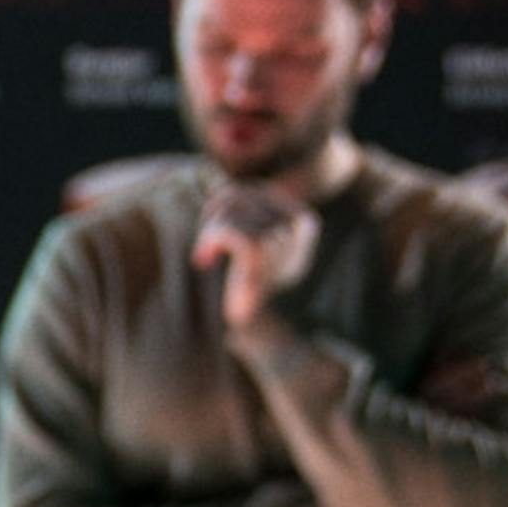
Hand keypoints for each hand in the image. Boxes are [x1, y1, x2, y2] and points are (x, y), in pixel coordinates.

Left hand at [194, 185, 318, 334]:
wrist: (248, 329)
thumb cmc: (243, 285)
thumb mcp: (252, 241)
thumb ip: (246, 212)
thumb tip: (211, 177)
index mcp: (302, 221)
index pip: (255, 190)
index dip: (224, 205)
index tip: (216, 236)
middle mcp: (300, 229)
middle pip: (241, 195)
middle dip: (213, 218)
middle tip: (206, 248)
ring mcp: (285, 244)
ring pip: (231, 213)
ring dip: (209, 234)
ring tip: (207, 257)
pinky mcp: (263, 258)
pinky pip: (229, 232)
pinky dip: (210, 243)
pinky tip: (204, 260)